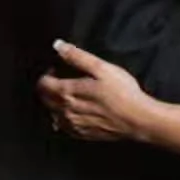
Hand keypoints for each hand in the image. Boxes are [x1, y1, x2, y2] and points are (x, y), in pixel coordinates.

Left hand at [36, 40, 153, 141]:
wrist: (137, 119)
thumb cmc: (121, 91)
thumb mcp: (101, 68)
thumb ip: (77, 56)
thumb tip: (58, 45)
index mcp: (67, 93)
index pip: (42, 84)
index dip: (47, 74)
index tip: (58, 69)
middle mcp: (65, 111)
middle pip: (44, 99)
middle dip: (48, 88)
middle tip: (62, 79)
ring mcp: (73, 125)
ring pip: (52, 113)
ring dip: (55, 103)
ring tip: (70, 95)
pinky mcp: (82, 134)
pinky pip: (63, 126)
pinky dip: (63, 117)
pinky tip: (74, 112)